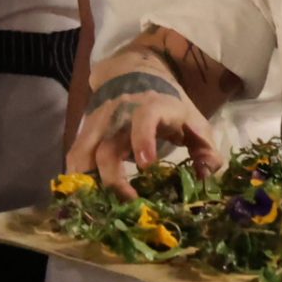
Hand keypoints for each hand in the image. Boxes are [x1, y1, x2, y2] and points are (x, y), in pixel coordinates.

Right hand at [67, 67, 219, 195]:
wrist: (133, 74)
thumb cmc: (167, 104)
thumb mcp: (192, 119)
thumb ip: (205, 148)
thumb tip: (207, 178)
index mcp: (150, 107)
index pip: (143, 118)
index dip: (142, 139)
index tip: (146, 165)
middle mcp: (117, 115)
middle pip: (105, 150)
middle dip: (113, 181)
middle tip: (130, 203)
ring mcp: (97, 124)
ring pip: (81, 156)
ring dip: (89, 184)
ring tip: (103, 206)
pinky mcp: (84, 133)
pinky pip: (74, 158)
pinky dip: (78, 179)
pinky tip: (89, 196)